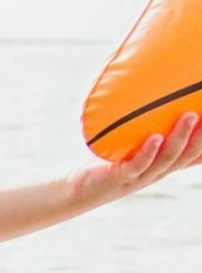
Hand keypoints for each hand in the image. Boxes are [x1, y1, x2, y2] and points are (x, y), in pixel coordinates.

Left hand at [74, 112, 201, 201]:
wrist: (82, 188)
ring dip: (181, 137)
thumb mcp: (137, 141)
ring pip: (168, 158)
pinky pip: (138, 165)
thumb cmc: (113, 159)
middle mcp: (160, 170)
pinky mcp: (121, 177)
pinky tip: (154, 138)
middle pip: (190, 153)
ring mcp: (142, 175)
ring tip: (188, 115)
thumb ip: (151, 123)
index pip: (197, 154)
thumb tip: (157, 83)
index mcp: (168, 162)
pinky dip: (148, 151)